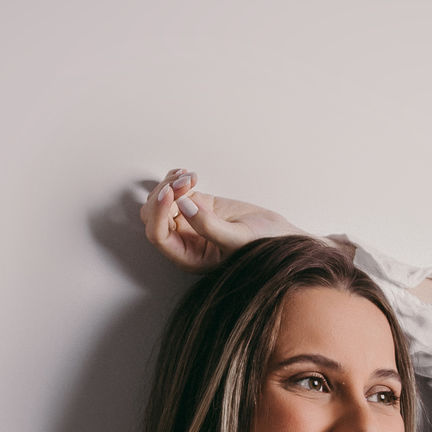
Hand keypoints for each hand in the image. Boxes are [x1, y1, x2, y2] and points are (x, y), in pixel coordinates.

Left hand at [141, 168, 299, 271]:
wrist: (278, 235)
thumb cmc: (262, 245)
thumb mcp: (237, 239)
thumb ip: (208, 226)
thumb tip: (183, 205)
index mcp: (188, 257)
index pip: (158, 235)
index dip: (159, 213)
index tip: (172, 193)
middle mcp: (183, 241)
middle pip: (153, 215)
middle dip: (165, 194)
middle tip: (189, 182)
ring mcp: (187, 222)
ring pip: (160, 200)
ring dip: (171, 184)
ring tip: (192, 177)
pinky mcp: (196, 205)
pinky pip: (173, 190)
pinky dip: (176, 178)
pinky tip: (189, 175)